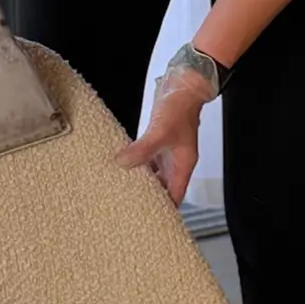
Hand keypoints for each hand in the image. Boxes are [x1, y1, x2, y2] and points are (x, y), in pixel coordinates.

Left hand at [115, 60, 215, 205]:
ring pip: (152, 173)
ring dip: (139, 180)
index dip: (164, 209)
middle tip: (128, 206)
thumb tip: (123, 163)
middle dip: (148, 197)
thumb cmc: (180, 108)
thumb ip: (143, 149)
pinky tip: (123, 165)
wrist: (183, 85)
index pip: (175, 196)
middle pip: (162, 187)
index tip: (148, 219)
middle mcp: (175, 161)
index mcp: (183, 165)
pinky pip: (145, 158)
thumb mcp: (161, 132)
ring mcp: (166, 151)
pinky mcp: (157, 140)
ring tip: (121, 190)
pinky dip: (136, 163)